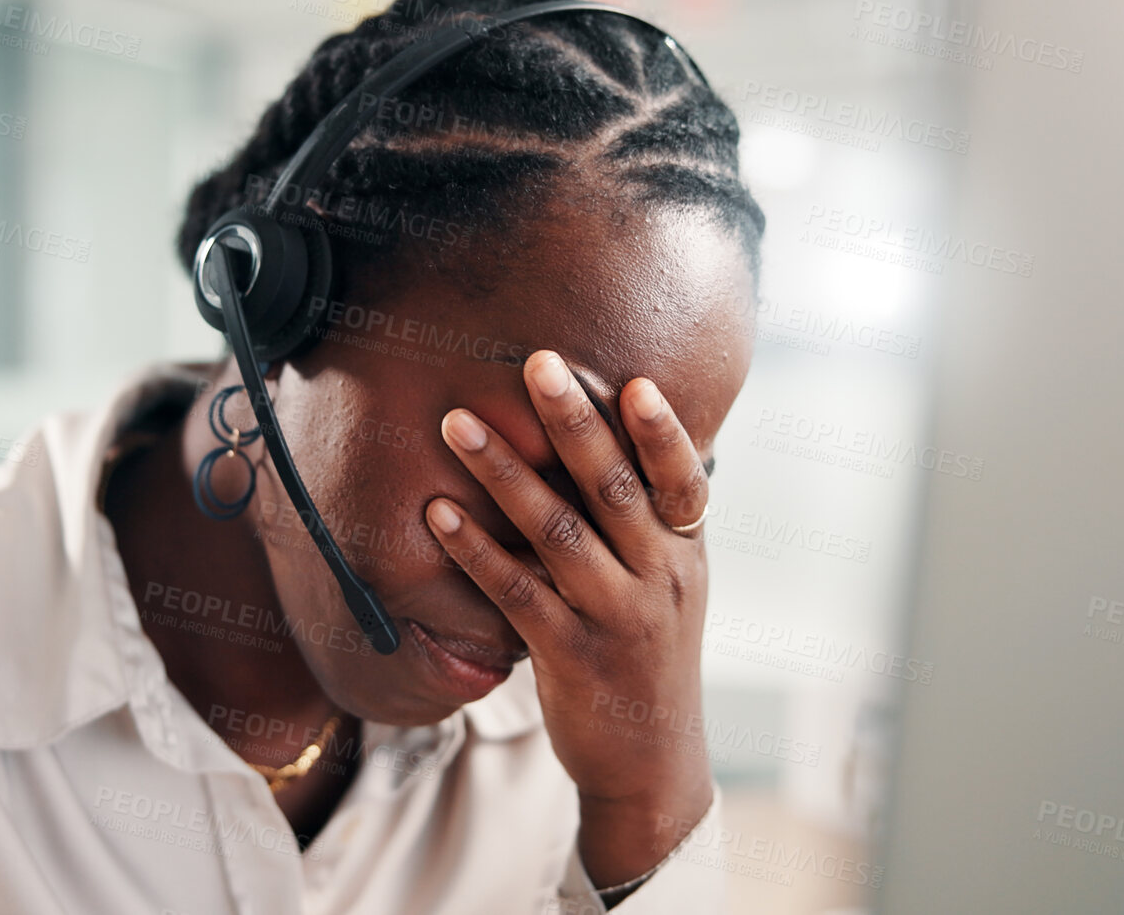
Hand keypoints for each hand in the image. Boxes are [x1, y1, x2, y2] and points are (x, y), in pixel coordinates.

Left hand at [423, 349, 714, 888]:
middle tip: (535, 362)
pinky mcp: (569, 656)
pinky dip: (474, 549)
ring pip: (557, 532)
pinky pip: (515, 592)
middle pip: (613, 489)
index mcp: (686, 551)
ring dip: (501, 472)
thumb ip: (649, 518)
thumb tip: (618, 432)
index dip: (661, 432)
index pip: (683, 480)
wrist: (652, 762)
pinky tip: (437, 513)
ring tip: (456, 422)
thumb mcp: (672, 582)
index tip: (635, 382)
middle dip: (572, 423)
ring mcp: (615, 618)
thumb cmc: (650, 652)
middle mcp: (659, 578)